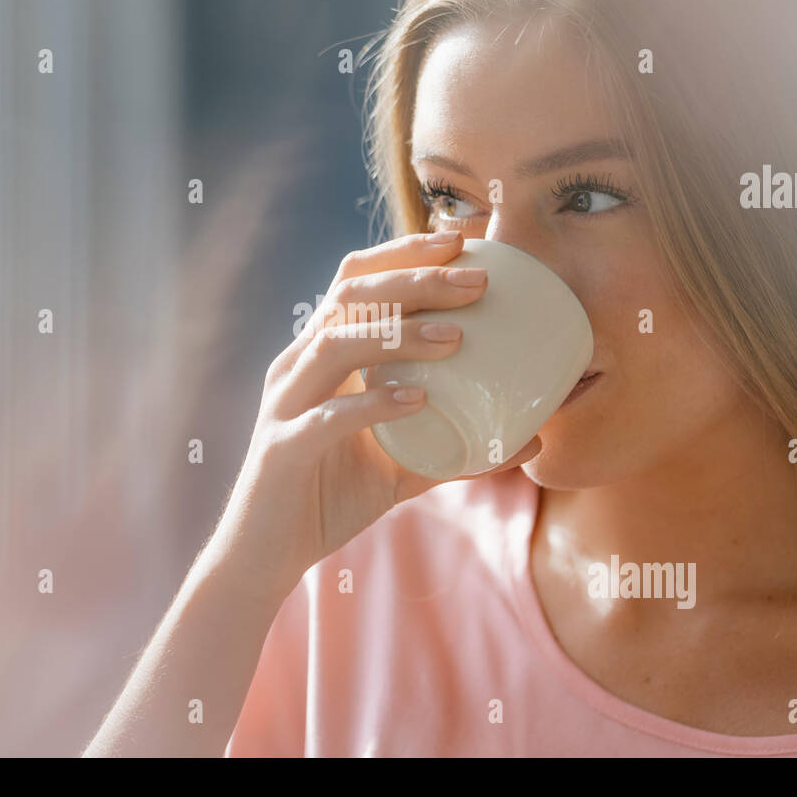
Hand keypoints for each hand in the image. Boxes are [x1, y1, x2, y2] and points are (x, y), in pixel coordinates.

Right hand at [212, 230, 542, 599]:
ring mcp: (286, 404)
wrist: (266, 555)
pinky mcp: (282, 448)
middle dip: (415, 280)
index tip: (461, 241)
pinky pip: (328, 415)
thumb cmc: (330, 498)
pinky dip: (375, 402)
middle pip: (350, 296)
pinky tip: (419, 400)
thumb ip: (456, 447)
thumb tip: (530, 438)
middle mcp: (298, 365)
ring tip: (456, 337)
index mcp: (319, 355)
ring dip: (399, 334)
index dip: (404, 254)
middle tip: (476, 282)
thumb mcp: (401, 465)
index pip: (356, 280)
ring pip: (337, 344)